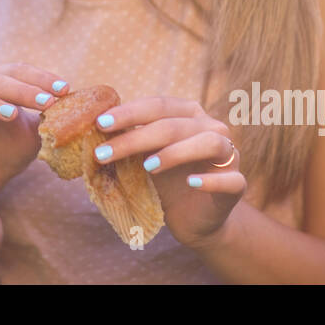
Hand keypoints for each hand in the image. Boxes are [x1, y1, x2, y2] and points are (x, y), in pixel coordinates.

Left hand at [91, 97, 245, 249]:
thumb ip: (126, 141)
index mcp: (188, 114)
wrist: (194, 219)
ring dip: (176, 152)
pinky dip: (211, 180)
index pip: (158, 105)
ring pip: (209, 142)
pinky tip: (191, 183)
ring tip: (147, 167)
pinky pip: (230, 179)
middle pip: (174, 125)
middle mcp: (212, 128)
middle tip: (105, 152)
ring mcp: (229, 155)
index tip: (100, 123)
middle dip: (136, 137)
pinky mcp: (237, 184)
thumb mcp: (143, 158)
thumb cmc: (166, 181)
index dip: (129, 112)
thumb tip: (88, 130)